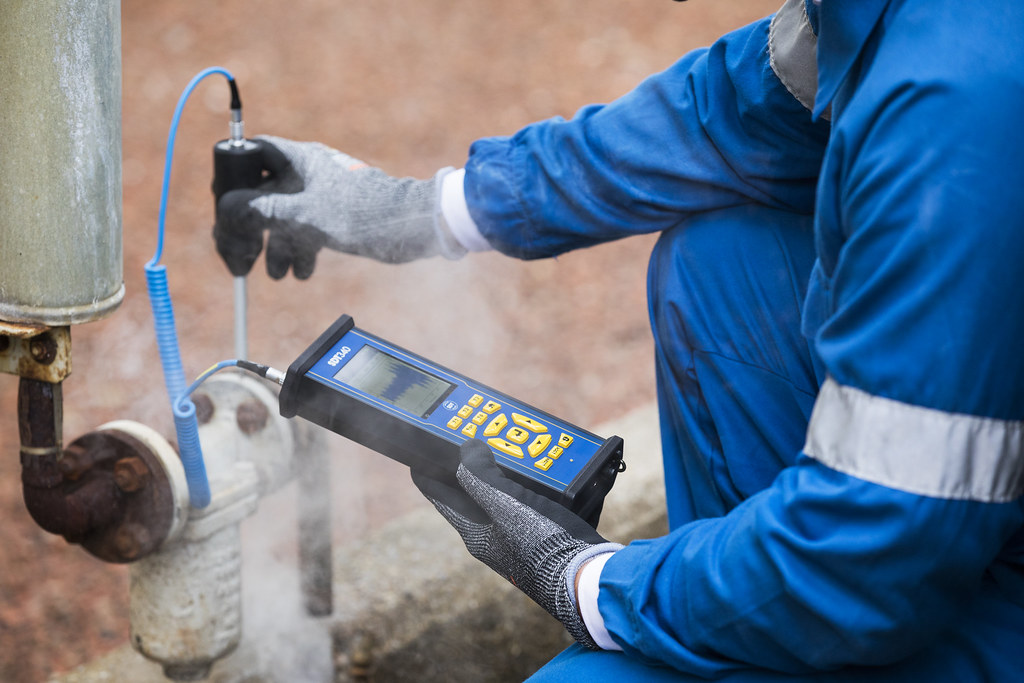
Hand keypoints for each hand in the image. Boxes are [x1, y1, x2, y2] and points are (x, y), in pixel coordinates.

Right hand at [213, 136, 459, 278]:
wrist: (414, 227)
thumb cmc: (363, 214)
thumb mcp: (304, 215)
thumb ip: (261, 211)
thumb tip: (226, 210)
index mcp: (298, 159)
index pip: (249, 156)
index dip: (232, 181)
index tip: (225, 211)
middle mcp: (306, 172)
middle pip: (261, 194)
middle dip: (248, 228)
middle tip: (240, 261)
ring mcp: (321, 194)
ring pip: (283, 218)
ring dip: (274, 247)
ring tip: (277, 275)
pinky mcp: (335, 215)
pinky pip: (305, 230)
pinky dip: (298, 250)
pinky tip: (300, 274)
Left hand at [411, 440, 622, 648]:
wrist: (587, 579)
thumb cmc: (543, 546)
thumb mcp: (505, 506)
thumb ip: (481, 476)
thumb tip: (465, 449)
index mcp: (476, 533)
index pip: (442, 498)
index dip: (427, 474)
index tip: (416, 456)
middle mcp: (494, 536)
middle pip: (473, 494)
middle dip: (467, 467)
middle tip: (464, 441)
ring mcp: (520, 537)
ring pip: (504, 496)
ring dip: (503, 471)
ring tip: (506, 448)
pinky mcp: (546, 535)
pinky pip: (532, 501)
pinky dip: (532, 483)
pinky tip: (543, 472)